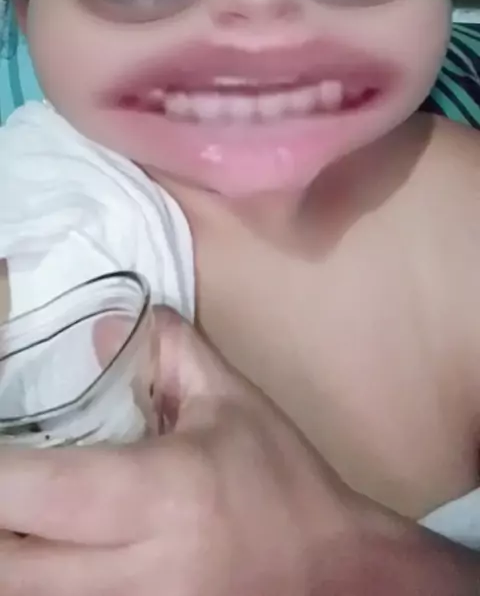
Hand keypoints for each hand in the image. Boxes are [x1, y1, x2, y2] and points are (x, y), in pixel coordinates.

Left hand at [0, 311, 475, 594]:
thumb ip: (169, 353)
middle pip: (9, 570)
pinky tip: (49, 554)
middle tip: (6, 485)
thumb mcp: (234, 403)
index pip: (37, 491)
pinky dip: (43, 584)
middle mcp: (136, 571)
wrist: (338, 574)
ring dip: (13, 559)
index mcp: (157, 496)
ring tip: (23, 517)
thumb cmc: (283, 484)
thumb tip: (103, 326)